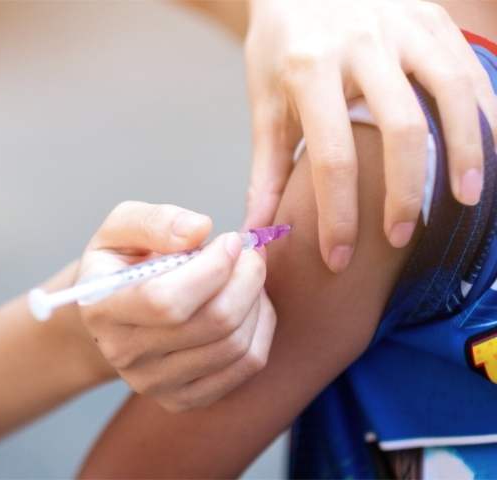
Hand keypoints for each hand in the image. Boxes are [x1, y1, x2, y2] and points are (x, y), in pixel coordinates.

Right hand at [78, 201, 275, 411]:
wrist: (115, 314)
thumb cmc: (123, 263)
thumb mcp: (122, 227)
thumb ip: (155, 221)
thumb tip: (199, 230)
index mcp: (103, 308)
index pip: (167, 301)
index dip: (213, 268)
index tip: (231, 241)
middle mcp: (125, 354)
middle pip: (212, 324)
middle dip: (247, 278)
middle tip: (251, 252)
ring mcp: (155, 383)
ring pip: (235, 346)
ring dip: (256, 300)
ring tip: (248, 274)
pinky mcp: (184, 397)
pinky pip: (246, 366)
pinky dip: (261, 328)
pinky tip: (251, 303)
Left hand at [243, 0, 496, 271]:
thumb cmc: (279, 45)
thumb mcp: (265, 103)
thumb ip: (267, 169)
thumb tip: (261, 230)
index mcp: (310, 69)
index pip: (332, 157)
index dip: (338, 216)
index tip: (339, 257)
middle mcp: (362, 45)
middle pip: (401, 130)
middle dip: (405, 194)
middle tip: (400, 238)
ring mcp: (402, 26)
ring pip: (450, 94)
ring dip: (466, 152)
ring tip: (466, 201)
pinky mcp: (430, 18)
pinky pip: (468, 67)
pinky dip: (484, 111)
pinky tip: (486, 148)